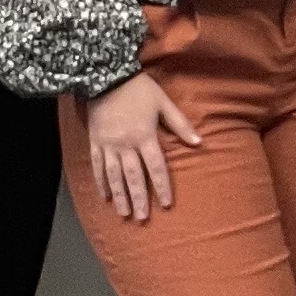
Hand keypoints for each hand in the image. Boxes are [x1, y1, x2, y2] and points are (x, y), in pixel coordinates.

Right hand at [84, 69, 198, 219]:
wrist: (104, 75)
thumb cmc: (138, 88)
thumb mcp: (163, 102)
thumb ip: (180, 124)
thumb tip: (200, 142)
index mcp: (144, 135)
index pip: (155, 166)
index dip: (162, 186)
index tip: (166, 204)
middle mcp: (125, 144)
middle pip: (133, 176)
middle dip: (139, 199)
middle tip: (142, 219)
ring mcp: (108, 144)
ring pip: (114, 176)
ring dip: (120, 196)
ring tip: (124, 214)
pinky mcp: (95, 142)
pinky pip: (98, 166)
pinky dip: (101, 182)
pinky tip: (106, 196)